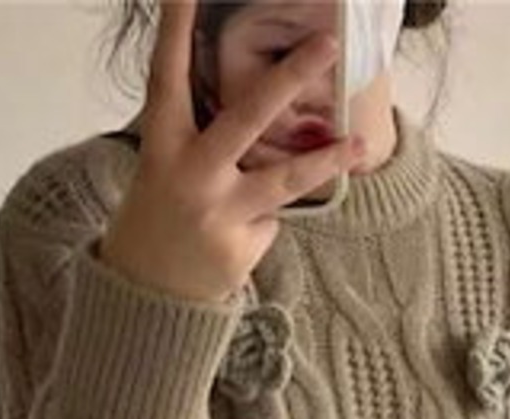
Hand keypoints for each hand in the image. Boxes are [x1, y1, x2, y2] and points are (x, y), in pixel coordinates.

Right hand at [96, 0, 363, 304]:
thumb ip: (203, 141)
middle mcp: (190, 174)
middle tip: (328, 44)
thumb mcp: (165, 169)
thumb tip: (263, 115)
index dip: (176, 31)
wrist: (148, 296)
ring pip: (284, 180)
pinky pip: (271, 221)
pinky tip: (239, 237)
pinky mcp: (242, 249)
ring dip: (326, 162)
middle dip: (289, 78)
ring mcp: (219, 214)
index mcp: (162, 145)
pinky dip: (263, 223)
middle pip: (246, 118)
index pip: (168, 76)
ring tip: (361, 143)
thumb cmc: (161, 218)